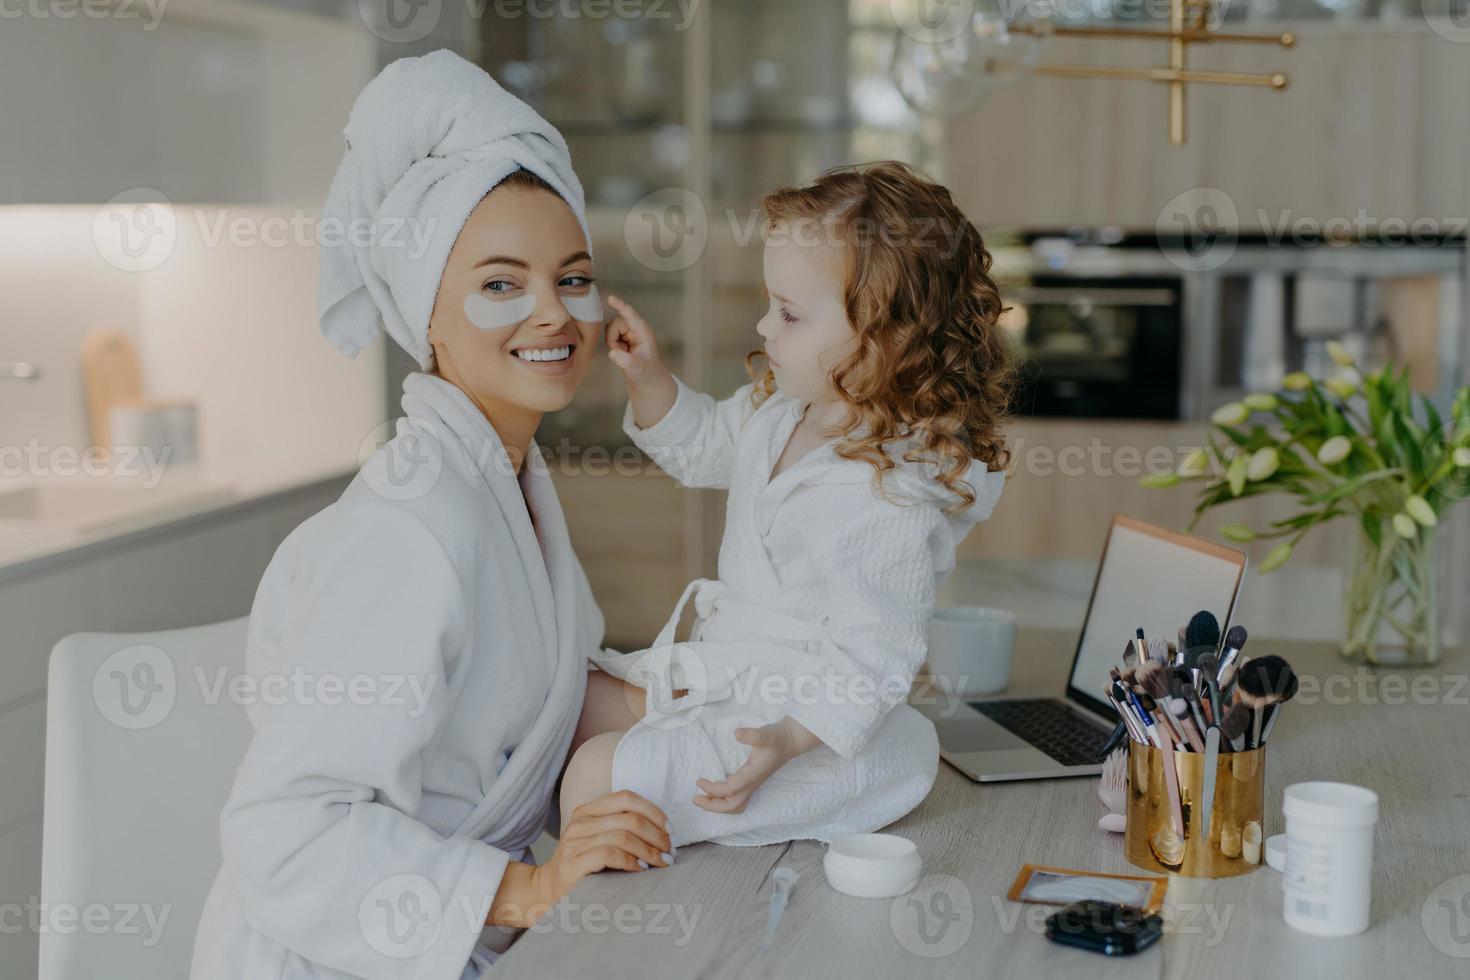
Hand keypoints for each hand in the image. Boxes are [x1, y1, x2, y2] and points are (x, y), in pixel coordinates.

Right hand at [490, 790, 670, 927]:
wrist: (547, 890)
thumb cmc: (583, 866)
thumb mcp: (600, 839)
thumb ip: (623, 829)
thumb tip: (665, 832)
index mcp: (588, 810)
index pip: (626, 798)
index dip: (653, 811)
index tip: (670, 830)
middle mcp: (580, 821)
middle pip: (630, 818)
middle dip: (657, 835)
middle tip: (669, 852)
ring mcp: (574, 842)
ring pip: (623, 836)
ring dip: (649, 851)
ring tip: (662, 863)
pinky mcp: (572, 863)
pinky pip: (609, 854)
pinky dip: (631, 861)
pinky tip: (641, 869)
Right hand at [604, 295, 671, 389]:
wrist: (646, 378)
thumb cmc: (646, 372)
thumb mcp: (637, 370)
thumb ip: (626, 362)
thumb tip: (613, 352)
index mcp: (644, 332)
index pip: (631, 316)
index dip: (621, 306)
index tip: (611, 298)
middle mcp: (637, 328)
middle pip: (615, 323)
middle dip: (612, 338)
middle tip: (621, 352)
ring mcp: (629, 331)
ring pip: (610, 328)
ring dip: (612, 342)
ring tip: (623, 353)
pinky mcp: (623, 334)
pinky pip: (609, 333)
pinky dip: (612, 344)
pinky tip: (621, 351)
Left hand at [693, 717, 820, 813]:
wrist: (790, 741)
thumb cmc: (776, 737)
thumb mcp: (765, 733)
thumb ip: (752, 735)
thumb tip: (737, 734)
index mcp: (752, 775)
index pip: (730, 790)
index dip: (713, 789)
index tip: (699, 781)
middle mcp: (752, 783)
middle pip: (732, 805)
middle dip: (713, 806)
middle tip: (695, 799)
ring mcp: (753, 784)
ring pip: (736, 805)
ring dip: (719, 806)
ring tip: (704, 798)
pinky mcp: (752, 782)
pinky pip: (738, 799)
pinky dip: (726, 801)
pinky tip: (716, 793)